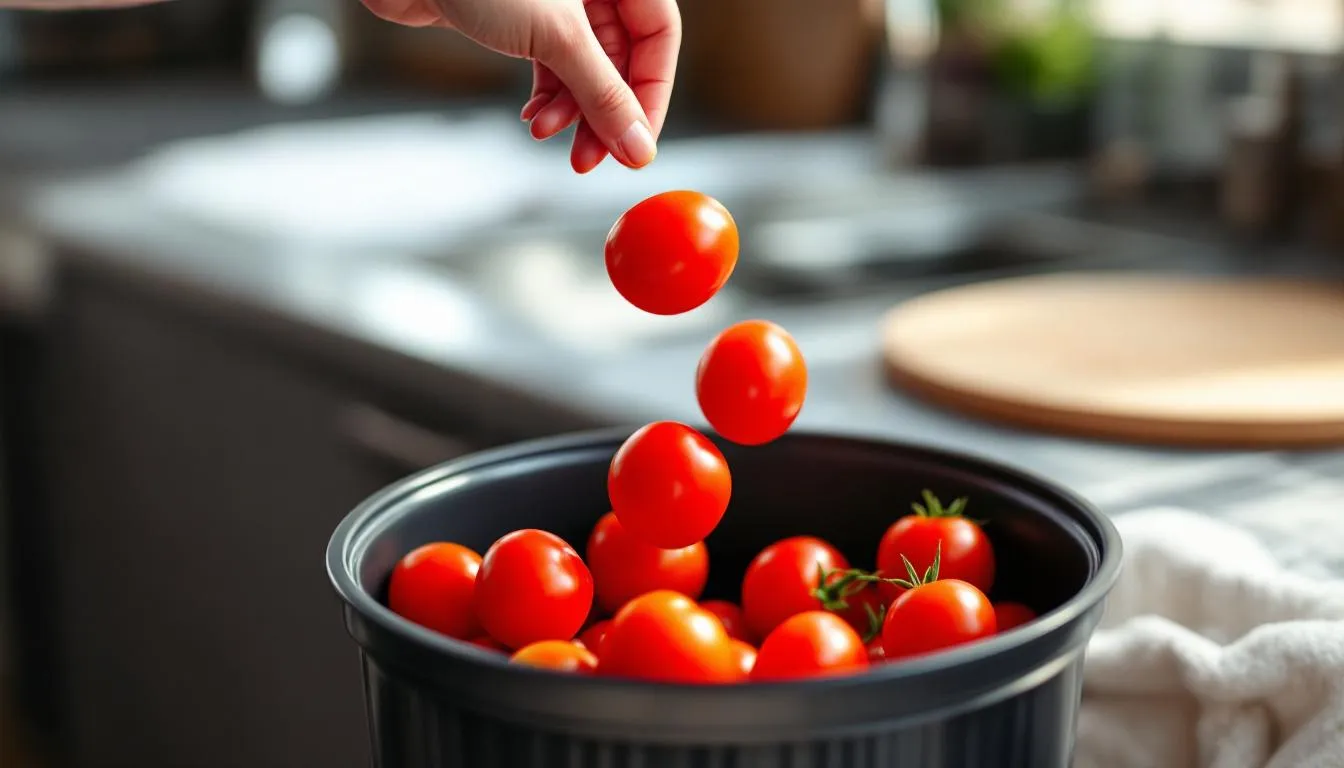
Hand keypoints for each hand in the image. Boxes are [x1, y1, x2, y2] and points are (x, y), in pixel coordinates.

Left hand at [362, 0, 679, 173]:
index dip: (652, 93)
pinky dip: (545, 96)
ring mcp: (557, 1)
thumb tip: (639, 149)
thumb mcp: (556, 37)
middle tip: (591, 159)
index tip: (636, 144)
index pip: (659, 36)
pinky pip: (550, 63)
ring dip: (570, 110)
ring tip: (545, 134)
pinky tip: (532, 119)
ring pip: (583, 66)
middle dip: (603, 112)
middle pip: (621, 58)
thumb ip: (602, 94)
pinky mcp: (520, 16)